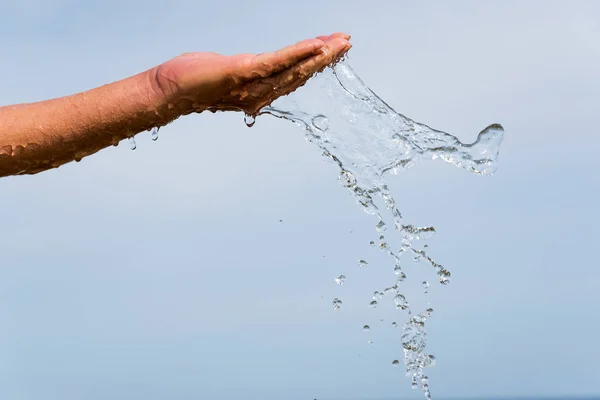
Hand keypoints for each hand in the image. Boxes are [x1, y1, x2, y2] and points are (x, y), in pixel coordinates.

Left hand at [151, 33, 350, 116]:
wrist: (169, 93)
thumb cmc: (193, 83)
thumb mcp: (227, 74)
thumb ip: (247, 73)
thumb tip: (257, 69)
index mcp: (259, 91)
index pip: (293, 75)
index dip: (315, 63)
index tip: (332, 49)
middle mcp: (261, 92)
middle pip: (301, 73)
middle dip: (326, 57)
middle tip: (347, 42)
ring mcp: (253, 84)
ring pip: (295, 68)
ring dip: (321, 54)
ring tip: (341, 42)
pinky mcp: (244, 72)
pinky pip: (278, 62)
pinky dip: (299, 53)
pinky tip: (317, 44)